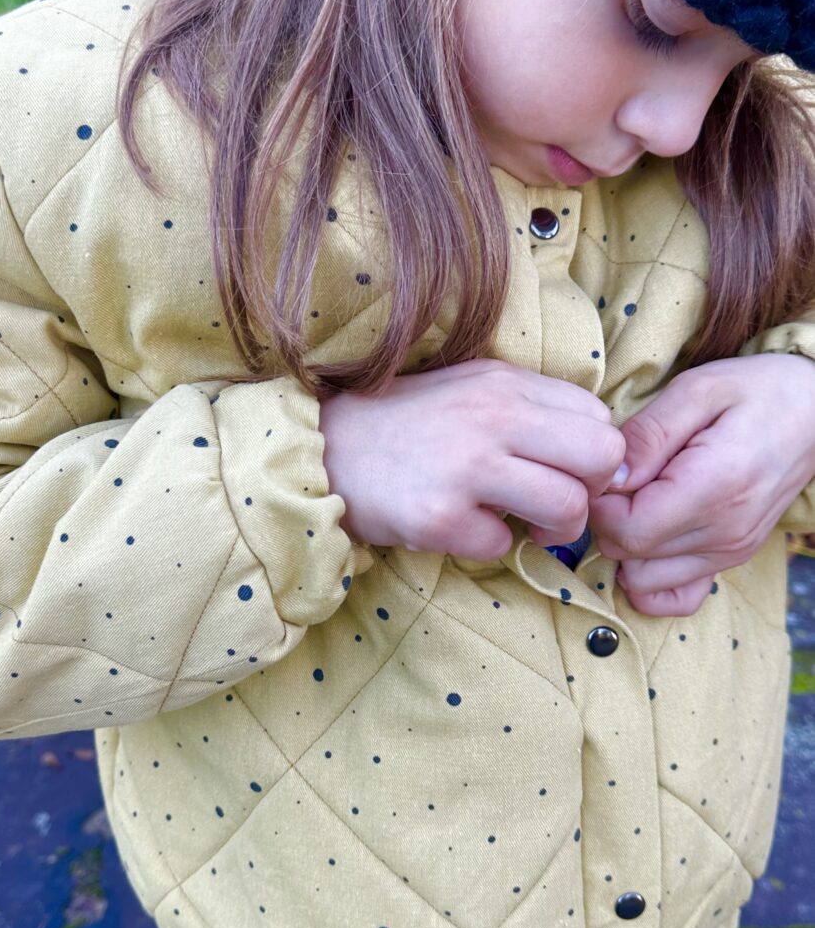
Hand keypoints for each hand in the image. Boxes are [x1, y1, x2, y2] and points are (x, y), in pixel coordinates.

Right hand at [319, 357, 625, 559]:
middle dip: (592, 492)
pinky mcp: (439, 516)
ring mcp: (467, 467)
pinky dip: (489, 544)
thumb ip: (533, 408)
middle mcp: (493, 417)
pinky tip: (463, 528)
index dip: (597, 456)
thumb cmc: (407, 423)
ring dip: (555, 530)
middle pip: (602, 458)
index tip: (569, 473)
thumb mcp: (472, 389)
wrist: (324, 449)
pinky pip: (504, 544)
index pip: (601, 418)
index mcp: (506, 383)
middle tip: (560, 505)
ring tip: (525, 525)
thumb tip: (603, 453)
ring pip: (568, 507)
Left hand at [588, 354, 814, 615]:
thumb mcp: (698, 389)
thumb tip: (608, 479)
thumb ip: (647, 435)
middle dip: (607, 521)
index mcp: (714, 487)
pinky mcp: (732, 559)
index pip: (625, 529)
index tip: (605, 472)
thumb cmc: (757, 391)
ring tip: (638, 502)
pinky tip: (651, 540)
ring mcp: (730, 552)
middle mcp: (724, 532)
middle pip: (628, 555)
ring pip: (643, 580)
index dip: (599, 503)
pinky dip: (652, 578)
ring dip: (625, 547)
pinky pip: (676, 596)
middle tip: (622, 481)